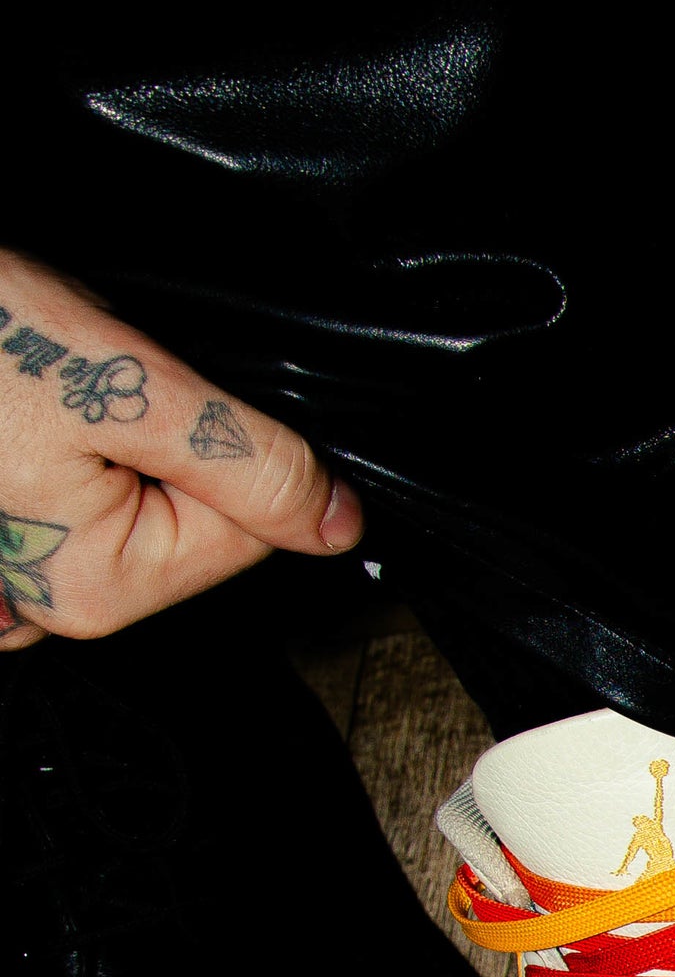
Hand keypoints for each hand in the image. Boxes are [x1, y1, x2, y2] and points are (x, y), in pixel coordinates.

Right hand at [0, 247, 361, 652]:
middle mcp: (50, 600)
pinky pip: (82, 491)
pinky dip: (82, 439)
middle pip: (195, 522)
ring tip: (52, 381)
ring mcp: (15, 566)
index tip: (166, 388)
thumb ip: (247, 463)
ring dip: (121, 430)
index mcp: (96, 590)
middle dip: (168, 436)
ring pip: (140, 497)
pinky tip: (35, 399)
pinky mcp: (2, 517)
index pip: (252, 536)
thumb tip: (339, 524)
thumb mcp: (127, 386)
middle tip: (92, 376)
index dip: (238, 448)